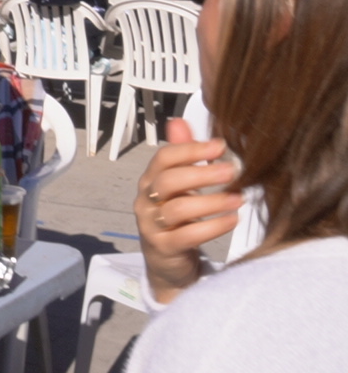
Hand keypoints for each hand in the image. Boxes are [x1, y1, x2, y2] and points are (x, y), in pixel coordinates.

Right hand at [135, 118, 243, 304]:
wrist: (167, 264)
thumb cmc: (178, 220)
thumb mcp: (179, 187)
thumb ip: (181, 155)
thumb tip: (179, 121)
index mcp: (150, 181)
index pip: (164, 158)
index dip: (191, 149)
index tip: (221, 146)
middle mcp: (146, 201)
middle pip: (168, 181)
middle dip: (202, 173)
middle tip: (233, 171)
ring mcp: (152, 226)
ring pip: (178, 209)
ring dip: (212, 202)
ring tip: (239, 198)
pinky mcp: (164, 249)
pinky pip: (187, 236)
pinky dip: (212, 227)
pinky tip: (232, 220)